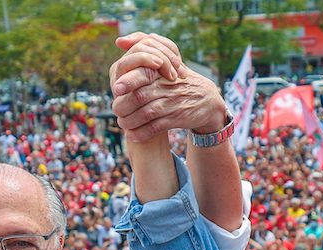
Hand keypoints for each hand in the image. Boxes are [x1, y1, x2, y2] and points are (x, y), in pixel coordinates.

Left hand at [110, 33, 225, 141]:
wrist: (206, 100)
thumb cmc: (178, 80)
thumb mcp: (166, 60)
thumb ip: (143, 47)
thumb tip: (119, 41)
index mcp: (162, 72)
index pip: (143, 73)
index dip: (128, 81)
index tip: (116, 89)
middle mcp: (166, 87)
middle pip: (139, 96)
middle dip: (122, 106)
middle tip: (115, 110)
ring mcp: (172, 103)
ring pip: (144, 114)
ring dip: (129, 121)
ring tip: (122, 123)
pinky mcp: (176, 118)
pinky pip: (155, 128)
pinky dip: (141, 133)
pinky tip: (132, 135)